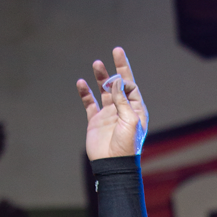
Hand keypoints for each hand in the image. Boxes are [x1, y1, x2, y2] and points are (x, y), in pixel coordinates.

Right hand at [76, 46, 147, 160]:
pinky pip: (89, 103)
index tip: (119, 68)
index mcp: (136, 111)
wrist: (112, 165)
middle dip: (117, 69)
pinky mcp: (96, 121)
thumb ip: (122, 100)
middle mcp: (122, 110)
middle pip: (118, 86)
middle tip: (115, 51)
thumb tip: (115, 81)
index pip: (131, 87)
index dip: (126, 76)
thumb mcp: (130, 121)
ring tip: (97, 64)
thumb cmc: (126, 146)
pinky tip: (81, 83)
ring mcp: (108, 115)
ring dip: (101, 77)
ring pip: (104, 91)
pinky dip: (85, 93)